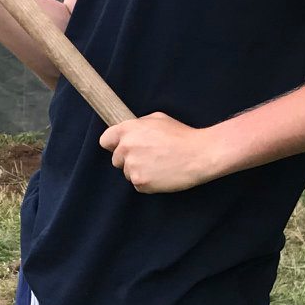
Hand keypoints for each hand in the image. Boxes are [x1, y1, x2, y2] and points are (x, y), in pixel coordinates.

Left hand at [98, 113, 230, 192]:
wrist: (199, 154)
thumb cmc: (182, 135)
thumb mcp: (158, 119)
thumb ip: (138, 125)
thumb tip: (129, 131)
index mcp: (128, 130)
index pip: (105, 140)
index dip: (114, 144)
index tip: (121, 147)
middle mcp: (126, 148)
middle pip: (116, 159)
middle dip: (128, 159)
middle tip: (149, 157)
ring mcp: (132, 167)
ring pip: (127, 173)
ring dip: (138, 171)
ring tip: (159, 165)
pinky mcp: (140, 182)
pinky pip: (138, 184)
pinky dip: (147, 182)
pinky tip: (162, 174)